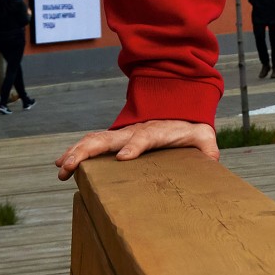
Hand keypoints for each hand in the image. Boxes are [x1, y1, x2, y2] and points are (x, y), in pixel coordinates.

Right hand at [54, 117, 219, 180]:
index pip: (144, 138)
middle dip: (89, 152)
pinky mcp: (117, 138)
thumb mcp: (204, 139)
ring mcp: (124, 133)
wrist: (179, 106)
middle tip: (72, 166)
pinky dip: (77, 151)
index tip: (122, 158)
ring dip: (77, 153)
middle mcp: (135, 131)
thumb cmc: (191, 128)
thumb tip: (212, 160)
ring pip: (96, 140)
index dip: (134, 146)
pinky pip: (94, 143)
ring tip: (61, 167)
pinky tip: (63, 164)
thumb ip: (208, 150)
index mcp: (157, 132)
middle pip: (109, 138)